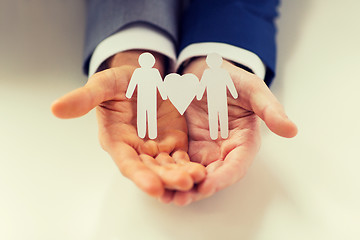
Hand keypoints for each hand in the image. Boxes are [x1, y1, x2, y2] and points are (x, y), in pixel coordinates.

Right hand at [51, 51, 205, 199]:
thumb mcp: (104, 84)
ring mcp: (155, 148)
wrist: (143, 78)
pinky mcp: (172, 144)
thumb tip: (56, 108)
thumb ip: (85, 98)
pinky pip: (182, 159)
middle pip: (151, 170)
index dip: (139, 175)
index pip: (127, 163)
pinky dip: (190, 166)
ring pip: (168, 168)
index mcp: (116, 140)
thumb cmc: (121, 81)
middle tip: (183, 184)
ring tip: (197, 179)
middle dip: (166, 179)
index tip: (153, 187)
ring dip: (181, 175)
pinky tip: (202, 170)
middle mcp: (136, 150)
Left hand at [169, 57, 297, 204]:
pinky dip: (168, 172)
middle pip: (213, 176)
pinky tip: (154, 179)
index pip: (236, 165)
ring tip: (164, 196)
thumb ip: (269, 108)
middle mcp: (223, 151)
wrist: (204, 72)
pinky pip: (176, 163)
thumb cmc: (230, 78)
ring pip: (193, 174)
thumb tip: (292, 130)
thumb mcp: (251, 88)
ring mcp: (203, 150)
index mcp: (243, 141)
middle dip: (197, 189)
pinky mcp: (185, 146)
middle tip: (180, 198)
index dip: (224, 177)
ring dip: (180, 186)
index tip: (208, 185)